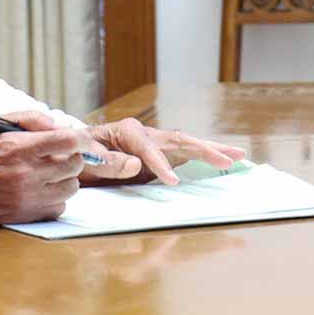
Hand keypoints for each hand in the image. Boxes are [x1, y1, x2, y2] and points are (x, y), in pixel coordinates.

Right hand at [0, 111, 97, 226]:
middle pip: (75, 164)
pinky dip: (54, 198)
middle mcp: (26, 174)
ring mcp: (28, 197)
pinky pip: (59, 207)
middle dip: (70, 156)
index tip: (79, 139)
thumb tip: (55, 124)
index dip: (79, 138)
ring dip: (63, 178)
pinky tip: (37, 191)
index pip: (68, 141)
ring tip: (45, 173)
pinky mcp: (26, 216)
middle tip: (56, 155)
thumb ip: (26, 118)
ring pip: (71, 187)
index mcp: (18, 147)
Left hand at [79, 118, 246, 185]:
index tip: (171, 181)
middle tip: (229, 159)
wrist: (74, 153)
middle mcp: (145, 135)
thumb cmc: (76, 154)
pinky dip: (205, 158)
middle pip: (178, 141)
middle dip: (204, 150)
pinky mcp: (160, 156)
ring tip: (239, 156)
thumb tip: (137, 164)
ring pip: (187, 146)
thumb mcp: (84, 158)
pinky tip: (226, 162)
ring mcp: (155, 144)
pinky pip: (185, 157)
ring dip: (213, 151)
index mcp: (126, 132)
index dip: (159, 164)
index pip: (147, 148)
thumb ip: (107, 162)